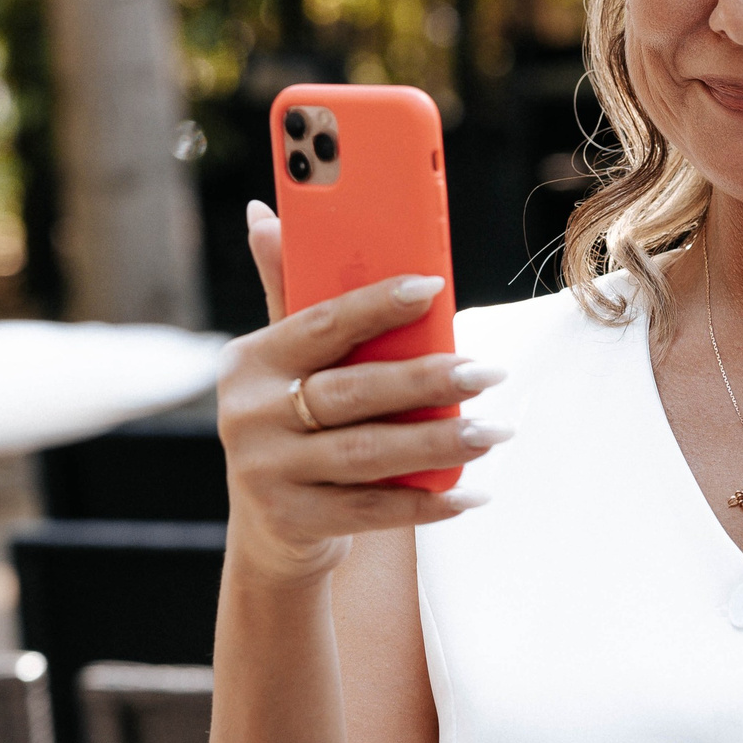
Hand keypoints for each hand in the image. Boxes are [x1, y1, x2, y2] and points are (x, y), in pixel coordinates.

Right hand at [217, 200, 508, 584]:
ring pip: (368, 453)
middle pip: (352, 392)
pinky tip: (472, 493)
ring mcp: (267, 473)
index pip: (321, 324)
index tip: (434, 287)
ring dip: (439, 442)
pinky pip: (372, 509)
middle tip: (489, 371)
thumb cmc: (293, 423)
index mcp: (251, 361)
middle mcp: (249, 415)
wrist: (270, 529)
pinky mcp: (294, 521)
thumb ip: (286, 292)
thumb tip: (263, 212)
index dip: (376, 304)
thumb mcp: (283, 363)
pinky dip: (426, 502)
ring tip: (493, 431)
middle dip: (427, 380)